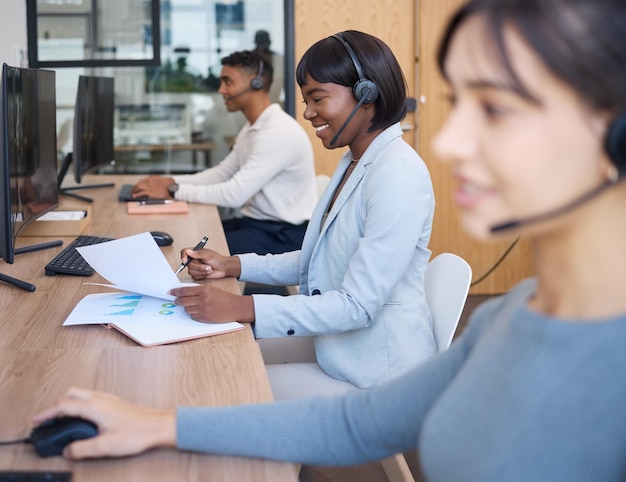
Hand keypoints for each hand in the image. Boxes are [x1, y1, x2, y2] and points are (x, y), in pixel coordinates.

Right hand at [32, 387, 175, 459]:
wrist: (158, 426)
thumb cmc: (137, 433)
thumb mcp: (104, 446)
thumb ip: (82, 449)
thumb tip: (68, 451)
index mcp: (94, 407)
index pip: (63, 406)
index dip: (47, 413)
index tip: (37, 420)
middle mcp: (100, 399)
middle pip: (71, 394)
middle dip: (57, 405)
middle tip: (49, 420)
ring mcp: (109, 399)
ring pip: (82, 394)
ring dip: (70, 404)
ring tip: (64, 421)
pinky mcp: (115, 403)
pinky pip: (92, 398)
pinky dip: (82, 406)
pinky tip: (84, 419)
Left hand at [131, 175, 174, 198]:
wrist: (172, 188)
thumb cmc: (170, 185)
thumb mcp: (163, 179)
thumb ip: (159, 181)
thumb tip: (157, 184)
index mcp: (153, 178)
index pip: (143, 180)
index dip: (139, 184)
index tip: (137, 186)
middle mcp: (149, 181)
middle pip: (139, 183)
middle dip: (134, 187)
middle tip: (132, 190)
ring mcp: (149, 186)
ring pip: (138, 187)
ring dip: (134, 190)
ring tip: (132, 194)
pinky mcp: (149, 192)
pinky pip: (140, 193)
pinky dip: (136, 194)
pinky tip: (134, 196)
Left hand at [169, 285, 254, 322]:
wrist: (235, 307)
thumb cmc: (225, 298)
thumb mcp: (212, 289)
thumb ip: (199, 290)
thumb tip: (184, 292)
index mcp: (204, 290)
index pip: (184, 291)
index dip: (175, 292)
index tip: (170, 292)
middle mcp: (203, 299)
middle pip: (183, 301)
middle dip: (178, 301)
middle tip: (176, 301)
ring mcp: (203, 309)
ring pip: (187, 309)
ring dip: (187, 308)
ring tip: (192, 306)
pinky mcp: (205, 318)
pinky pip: (193, 316)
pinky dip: (193, 314)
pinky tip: (198, 311)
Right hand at [181, 248, 240, 279]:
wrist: (224, 268)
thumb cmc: (218, 259)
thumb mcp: (208, 254)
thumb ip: (198, 253)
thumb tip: (188, 252)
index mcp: (195, 252)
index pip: (184, 252)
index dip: (183, 256)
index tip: (185, 260)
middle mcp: (194, 259)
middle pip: (188, 264)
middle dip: (199, 267)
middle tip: (207, 266)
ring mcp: (195, 267)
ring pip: (191, 271)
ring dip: (201, 271)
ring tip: (209, 269)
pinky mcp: (198, 274)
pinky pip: (195, 276)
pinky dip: (202, 275)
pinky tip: (207, 273)